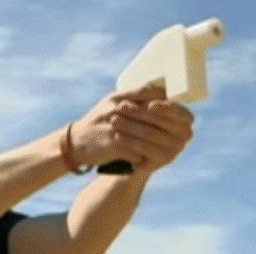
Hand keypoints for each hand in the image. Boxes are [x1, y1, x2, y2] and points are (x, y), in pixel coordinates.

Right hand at [70, 86, 193, 171]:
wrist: (74, 144)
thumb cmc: (96, 125)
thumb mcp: (111, 105)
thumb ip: (133, 99)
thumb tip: (159, 94)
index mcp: (118, 97)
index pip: (149, 92)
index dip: (166, 101)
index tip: (177, 109)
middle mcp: (117, 108)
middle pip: (151, 112)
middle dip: (168, 121)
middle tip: (182, 128)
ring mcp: (115, 126)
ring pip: (147, 131)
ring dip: (161, 139)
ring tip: (173, 144)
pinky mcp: (112, 144)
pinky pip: (136, 149)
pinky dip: (146, 154)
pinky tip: (154, 158)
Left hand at [111, 90, 194, 174]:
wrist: (134, 151)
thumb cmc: (141, 121)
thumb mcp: (145, 106)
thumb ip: (150, 96)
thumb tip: (151, 87)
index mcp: (185, 118)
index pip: (177, 111)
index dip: (165, 108)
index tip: (151, 105)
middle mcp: (184, 134)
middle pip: (160, 121)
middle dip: (138, 113)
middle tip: (120, 106)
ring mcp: (175, 149)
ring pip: (151, 134)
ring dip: (130, 125)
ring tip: (114, 120)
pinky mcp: (163, 161)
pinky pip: (145, 149)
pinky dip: (130, 141)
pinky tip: (117, 136)